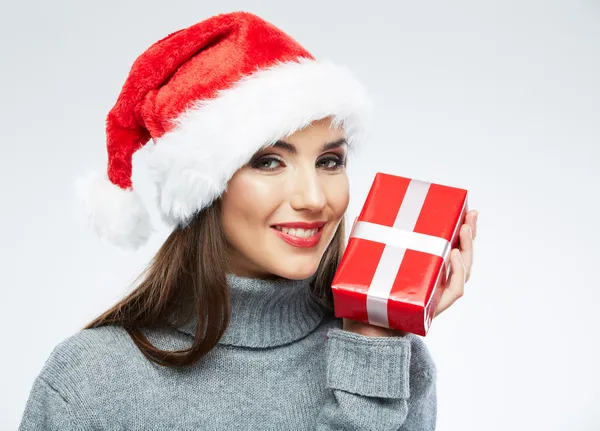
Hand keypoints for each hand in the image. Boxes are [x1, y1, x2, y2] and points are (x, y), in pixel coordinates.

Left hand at [342, 209, 478, 336]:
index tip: (469, 210)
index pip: (453, 246)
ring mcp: (438, 294)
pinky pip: (453, 291)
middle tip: (470, 216)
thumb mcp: (373, 263)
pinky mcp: (434, 306)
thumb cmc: (371, 292)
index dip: (464, 230)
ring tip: (464, 231)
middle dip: (470, 235)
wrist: (366, 323)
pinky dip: (458, 273)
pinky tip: (455, 256)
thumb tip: (360, 217)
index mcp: (429, 269)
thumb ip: (371, 243)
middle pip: (463, 257)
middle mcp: (438, 281)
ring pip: (463, 273)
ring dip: (467, 250)